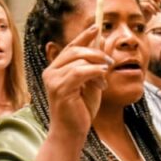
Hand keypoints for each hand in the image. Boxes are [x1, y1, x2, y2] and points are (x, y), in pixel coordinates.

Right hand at [43, 25, 111, 140]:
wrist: (72, 133)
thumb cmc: (80, 111)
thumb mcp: (92, 83)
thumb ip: (96, 65)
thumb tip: (104, 41)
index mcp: (56, 70)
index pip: (71, 47)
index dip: (84, 36)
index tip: (97, 27)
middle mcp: (51, 72)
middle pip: (75, 50)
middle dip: (96, 53)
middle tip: (109, 62)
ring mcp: (52, 80)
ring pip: (79, 60)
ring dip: (97, 68)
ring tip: (104, 82)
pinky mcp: (59, 88)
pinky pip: (80, 72)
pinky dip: (94, 73)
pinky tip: (102, 82)